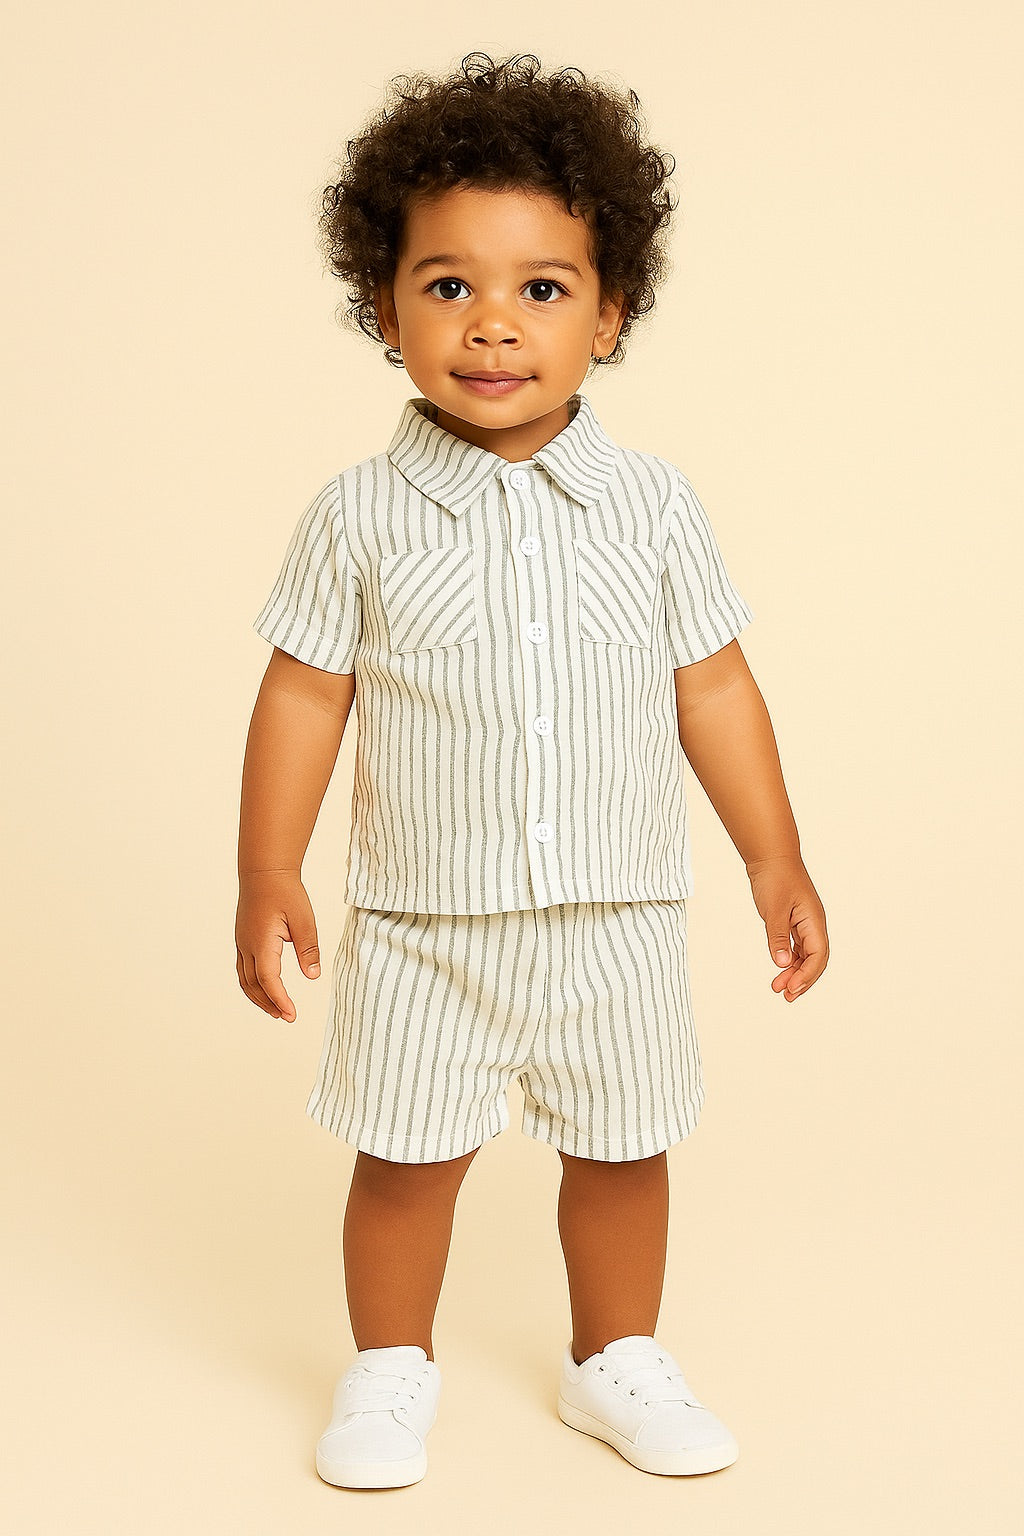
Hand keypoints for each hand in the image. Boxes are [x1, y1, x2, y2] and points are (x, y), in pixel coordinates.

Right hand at [235, 870, 321, 1020]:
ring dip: (259, 997)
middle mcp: (247, 946)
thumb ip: (308, 948)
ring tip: (275, 1010)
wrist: (264, 871)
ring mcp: (242, 943)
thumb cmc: (285, 892)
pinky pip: (243, 969)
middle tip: (286, 1017)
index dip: (280, 1000)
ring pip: (245, 979)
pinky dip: (253, 984)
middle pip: (253, 985)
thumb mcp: (303, 919)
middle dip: (269, 1004)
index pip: (269, 980)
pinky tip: (264, 988)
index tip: (291, 1015)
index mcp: (262, 943)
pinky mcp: (242, 939)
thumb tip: (313, 975)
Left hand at [745, 855, 828, 1001]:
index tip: (791, 988)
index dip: (806, 975)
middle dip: (802, 979)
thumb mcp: (774, 909)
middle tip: (785, 994)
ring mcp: (804, 923)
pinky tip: (780, 968)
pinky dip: (789, 959)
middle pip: (815, 959)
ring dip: (794, 971)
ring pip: (805, 955)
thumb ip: (777, 937)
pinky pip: (796, 947)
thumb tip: (781, 963)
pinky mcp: (794, 921)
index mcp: (814, 920)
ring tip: (778, 987)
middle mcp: (813, 924)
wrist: (771, 857)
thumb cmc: (776, 877)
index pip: (818, 955)